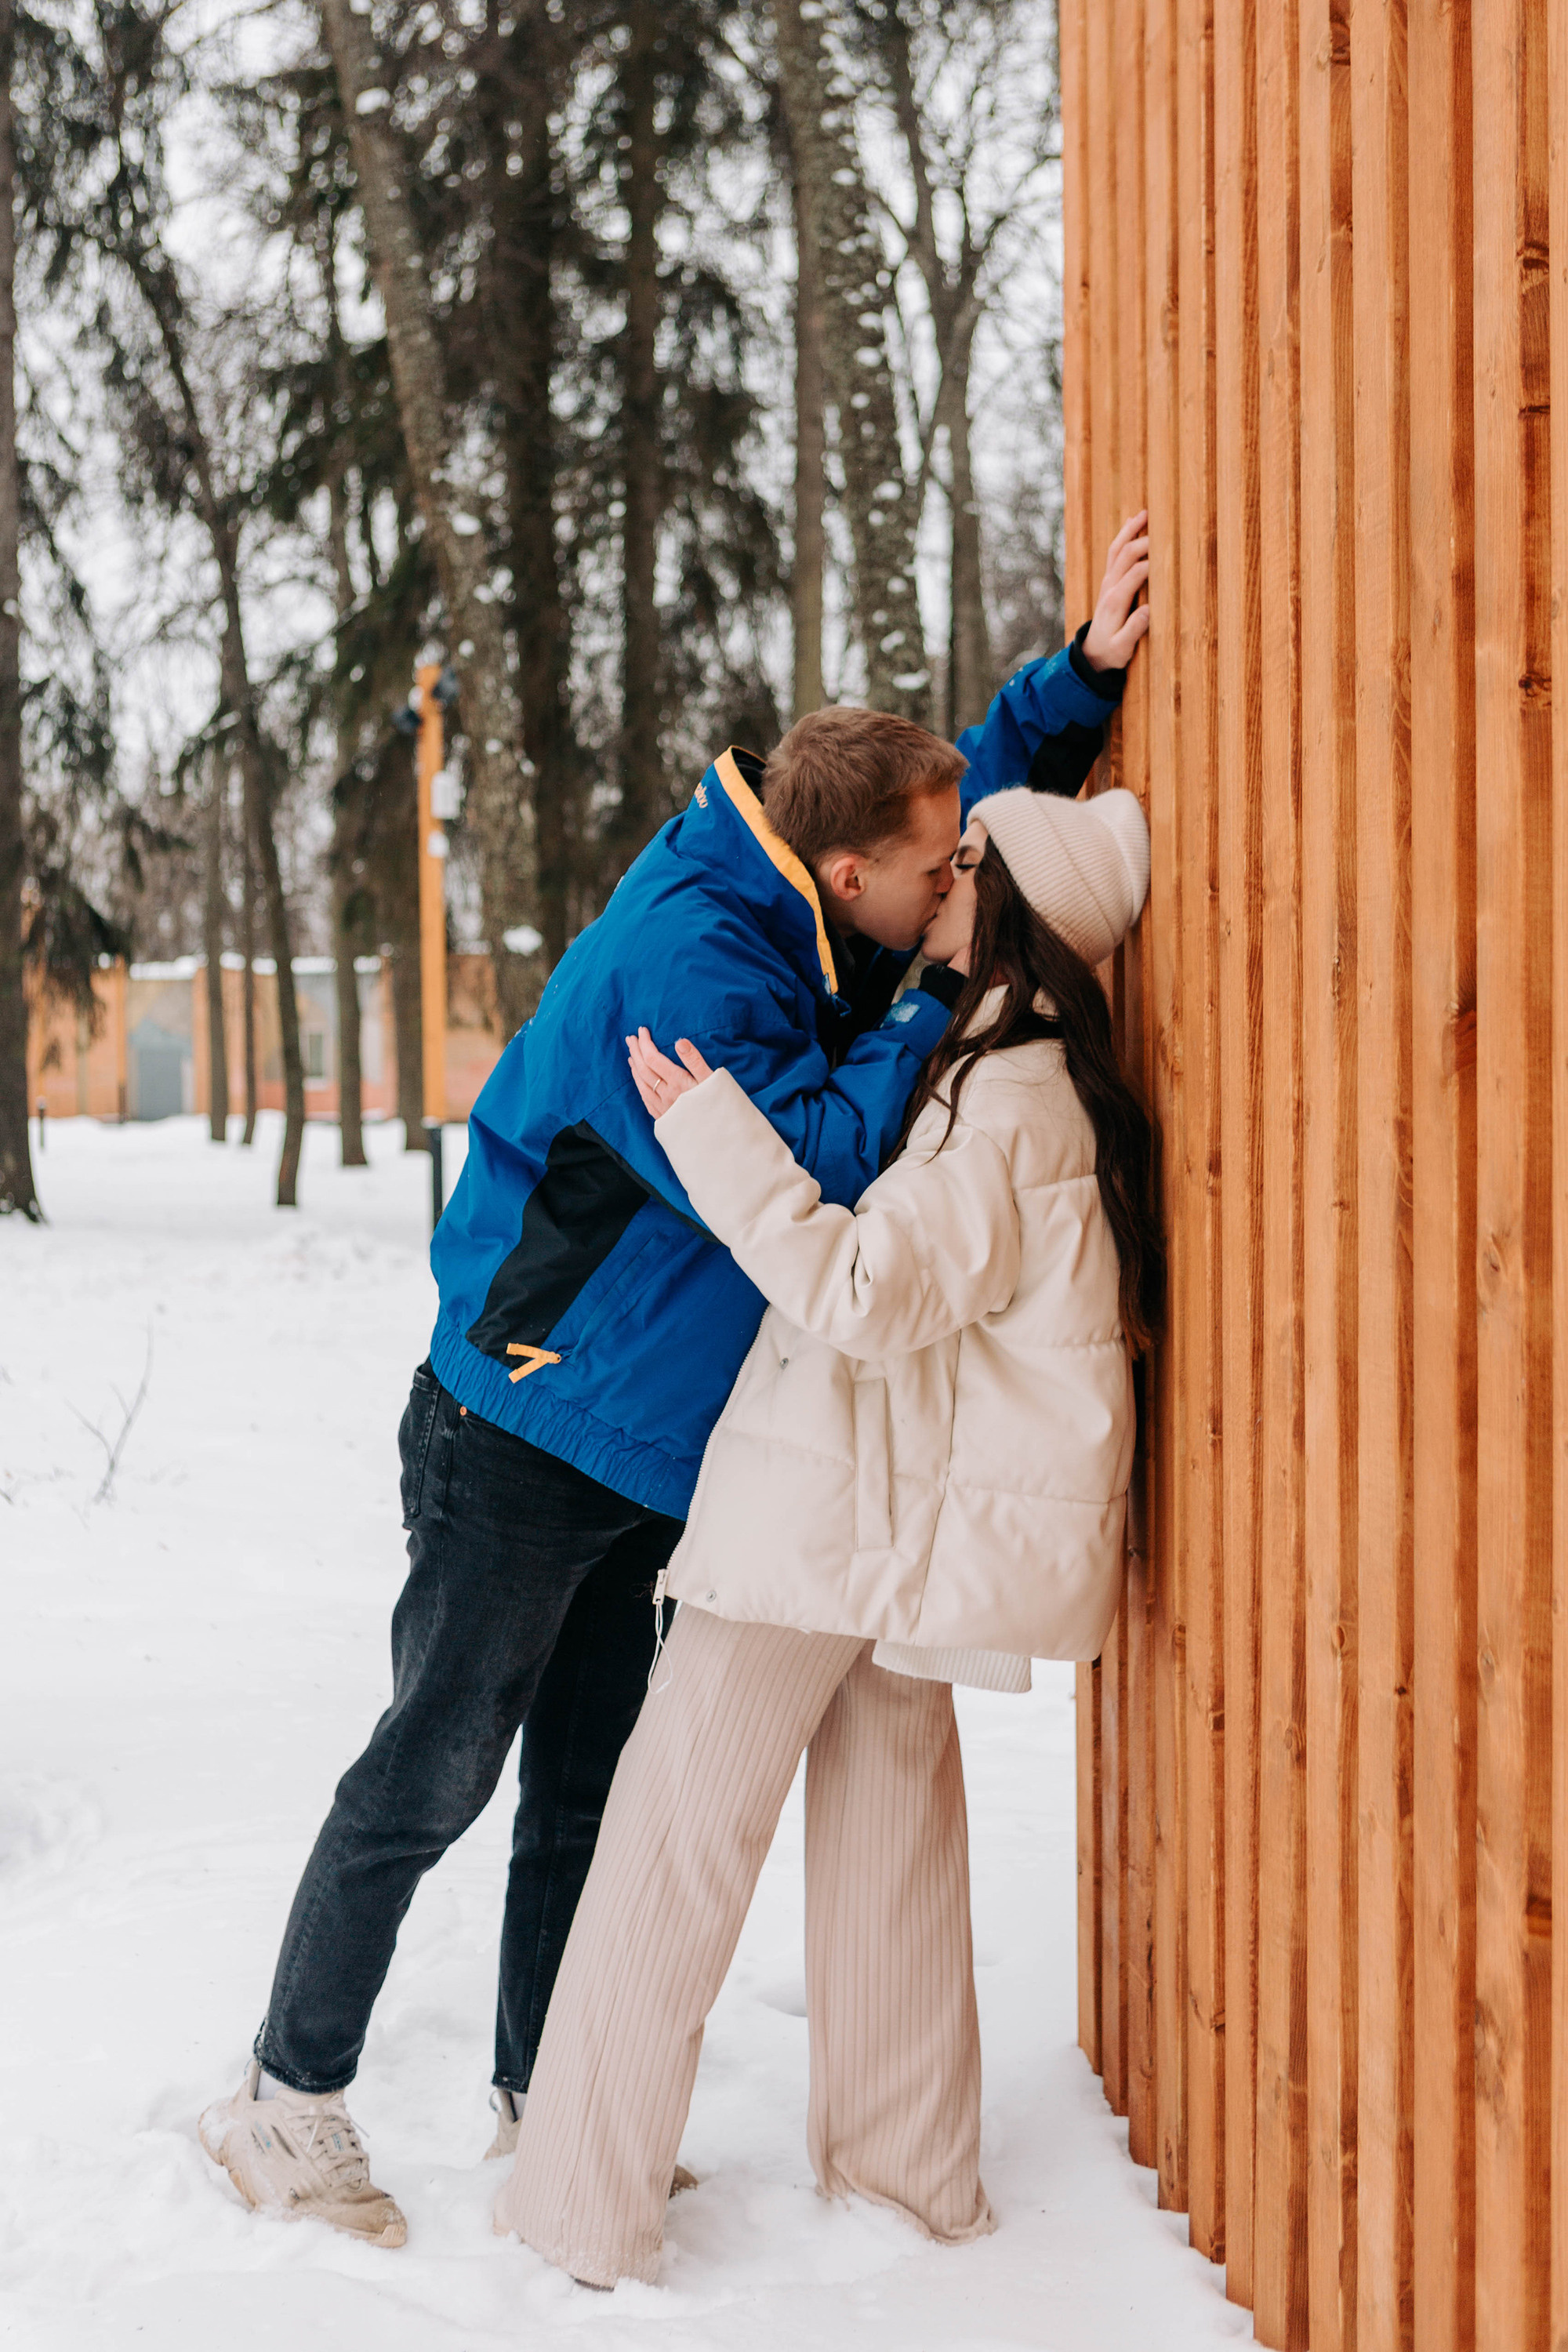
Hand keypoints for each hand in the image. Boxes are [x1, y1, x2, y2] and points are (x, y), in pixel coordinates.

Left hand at [626, 1028, 714, 1117]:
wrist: (719, 1141)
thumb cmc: (720, 1108)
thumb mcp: (713, 1081)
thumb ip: (695, 1060)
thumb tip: (679, 1042)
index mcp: (678, 1083)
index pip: (653, 1058)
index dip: (645, 1043)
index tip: (642, 1031)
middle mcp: (666, 1095)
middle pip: (644, 1070)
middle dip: (636, 1052)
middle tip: (631, 1038)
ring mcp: (663, 1109)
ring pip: (642, 1085)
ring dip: (635, 1068)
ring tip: (631, 1055)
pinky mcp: (665, 1120)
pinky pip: (646, 1100)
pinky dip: (640, 1086)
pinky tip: (639, 1082)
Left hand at [1081, 510, 1150, 671]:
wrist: (1093, 653)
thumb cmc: (1111, 652)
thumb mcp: (1122, 649)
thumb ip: (1134, 630)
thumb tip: (1148, 611)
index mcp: (1116, 602)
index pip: (1135, 574)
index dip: (1153, 563)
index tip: (1171, 554)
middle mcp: (1109, 587)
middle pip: (1126, 555)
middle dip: (1145, 541)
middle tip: (1166, 530)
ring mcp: (1108, 581)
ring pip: (1117, 549)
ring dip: (1131, 530)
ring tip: (1145, 513)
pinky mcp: (1109, 580)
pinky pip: (1114, 552)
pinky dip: (1124, 535)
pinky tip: (1133, 522)